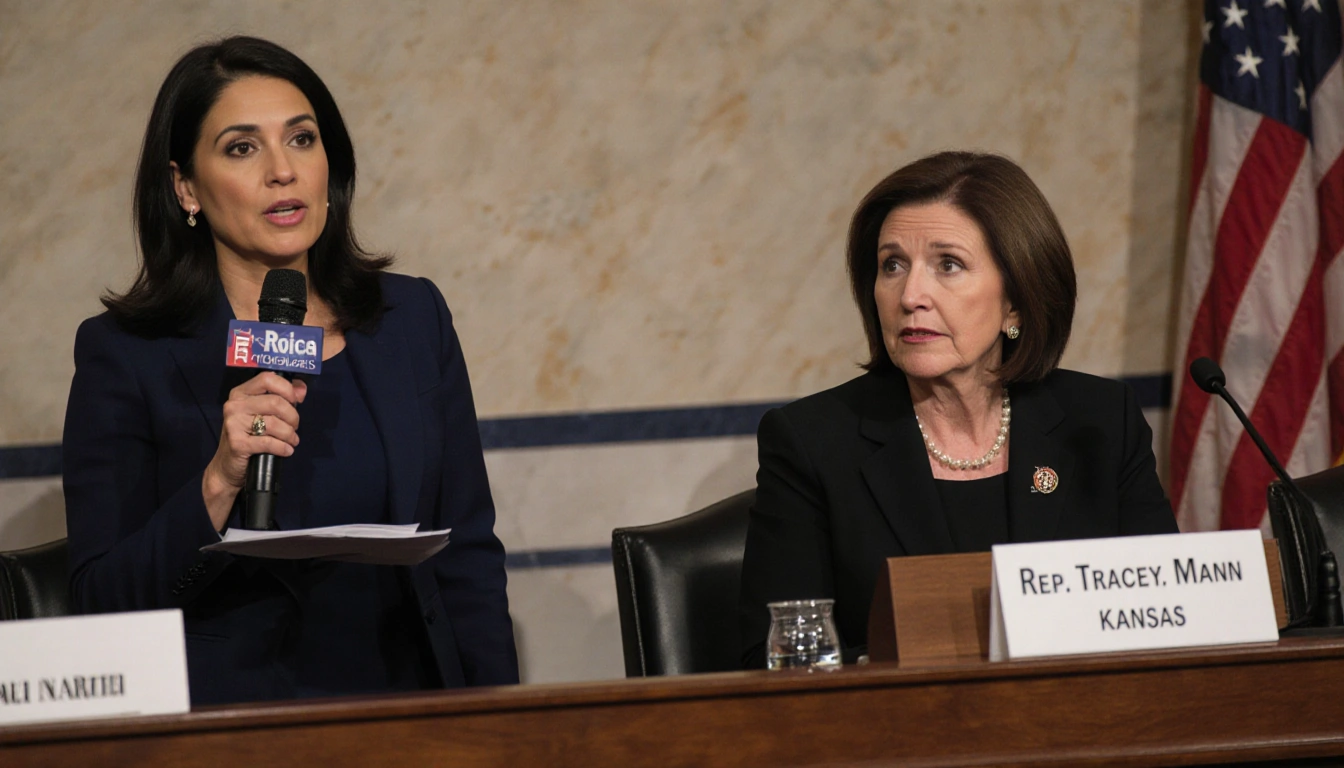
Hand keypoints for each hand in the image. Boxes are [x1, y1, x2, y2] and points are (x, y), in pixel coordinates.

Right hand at [201, 372, 307, 529]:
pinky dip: (283, 447)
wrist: (227, 466)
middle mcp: (234, 405)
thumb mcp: (262, 414)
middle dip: (292, 417)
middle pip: (276, 403)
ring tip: (292, 440)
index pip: (267, 379)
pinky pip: (269, 442)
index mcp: (241, 393)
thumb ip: (282, 398)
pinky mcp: (237, 443)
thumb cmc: (249, 436)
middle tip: (294, 427)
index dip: (287, 389)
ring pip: (275, 423)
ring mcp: (233, 423)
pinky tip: (287, 450)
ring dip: (290, 434)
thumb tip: (301, 388)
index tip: (295, 401)